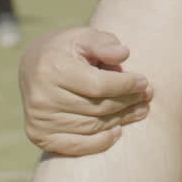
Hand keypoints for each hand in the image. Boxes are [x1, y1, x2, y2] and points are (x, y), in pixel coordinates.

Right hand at [19, 27, 153, 155]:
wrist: (33, 65)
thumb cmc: (66, 48)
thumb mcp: (83, 36)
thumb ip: (104, 42)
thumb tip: (123, 54)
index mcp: (52, 68)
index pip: (98, 85)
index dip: (125, 85)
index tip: (144, 81)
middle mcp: (41, 96)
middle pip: (97, 107)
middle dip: (127, 101)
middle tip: (147, 96)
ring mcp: (38, 119)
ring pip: (91, 126)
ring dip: (121, 119)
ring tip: (140, 109)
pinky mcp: (38, 135)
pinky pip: (76, 145)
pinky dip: (99, 142)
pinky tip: (118, 131)